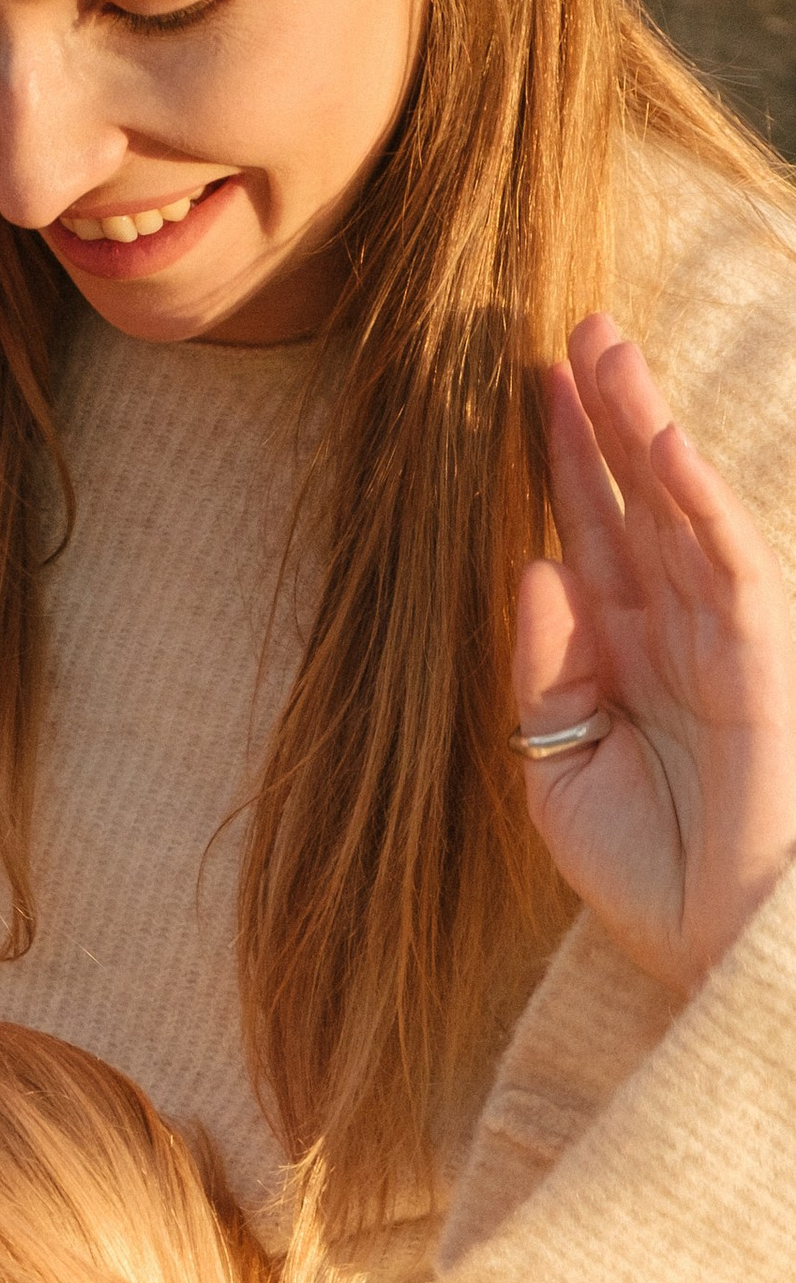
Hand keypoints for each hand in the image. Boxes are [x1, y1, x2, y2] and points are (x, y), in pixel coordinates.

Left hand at [515, 314, 795, 996]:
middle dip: (603, 413)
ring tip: (605, 344)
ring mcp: (727, 641)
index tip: (519, 385)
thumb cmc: (650, 878)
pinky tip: (660, 441)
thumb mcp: (557, 770)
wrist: (718, 958)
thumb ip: (542, 669)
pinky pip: (728, 565)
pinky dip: (696, 501)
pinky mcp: (764, 664)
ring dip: (644, 425)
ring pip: (682, 509)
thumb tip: (534, 565)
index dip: (558, 461)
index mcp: (625, 656)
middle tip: (568, 324)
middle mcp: (679, 632)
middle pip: (634, 500)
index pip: (589, 533)